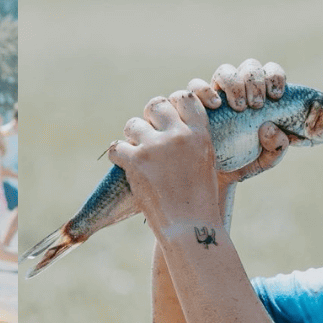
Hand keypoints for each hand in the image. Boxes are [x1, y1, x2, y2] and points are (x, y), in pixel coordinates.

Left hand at [108, 91, 225, 232]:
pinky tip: (125, 163)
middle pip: (156, 104)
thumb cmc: (200, 197)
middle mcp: (177, 135)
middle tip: (149, 133)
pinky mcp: (135, 161)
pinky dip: (118, 155)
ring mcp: (155, 147)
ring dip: (132, 136)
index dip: (174, 103)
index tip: (169, 117)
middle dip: (150, 116)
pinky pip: (116, 146)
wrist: (189, 225)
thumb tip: (172, 124)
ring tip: (138, 152)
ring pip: (133, 124)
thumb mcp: (206, 160)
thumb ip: (192, 138)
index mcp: (199, 133)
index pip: (184, 97)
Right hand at [189, 59, 289, 184]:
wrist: (209, 179)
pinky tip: (215, 106)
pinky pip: (195, 85)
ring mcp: (214, 95)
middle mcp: (236, 91)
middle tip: (257, 104)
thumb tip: (269, 127)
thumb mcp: (264, 160)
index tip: (276, 96)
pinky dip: (205, 90)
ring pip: (225, 71)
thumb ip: (276, 147)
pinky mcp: (192, 103)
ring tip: (239, 107)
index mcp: (258, 97)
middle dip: (255, 81)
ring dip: (234, 83)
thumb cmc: (239, 165)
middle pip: (249, 67)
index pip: (268, 72)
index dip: (274, 76)